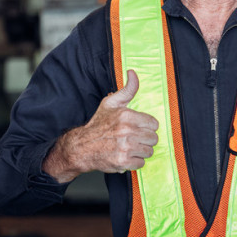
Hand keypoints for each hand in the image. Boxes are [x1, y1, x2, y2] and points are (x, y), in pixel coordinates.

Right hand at [42, 70, 159, 182]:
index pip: (154, 124)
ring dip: (141, 150)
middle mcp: (127, 131)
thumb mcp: (111, 103)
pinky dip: (135, 161)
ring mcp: (125, 148)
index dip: (146, 126)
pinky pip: (141, 163)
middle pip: (153, 138)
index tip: (138, 127)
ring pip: (149, 151)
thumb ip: (127, 89)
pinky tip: (126, 155)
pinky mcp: (123, 162)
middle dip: (145, 139)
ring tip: (130, 147)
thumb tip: (133, 73)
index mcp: (126, 116)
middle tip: (134, 138)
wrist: (82, 147)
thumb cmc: (98, 125)